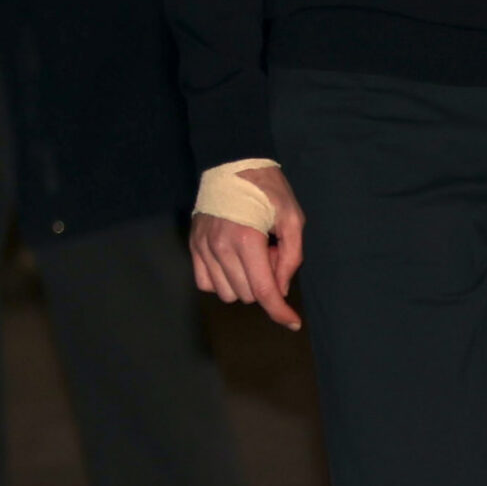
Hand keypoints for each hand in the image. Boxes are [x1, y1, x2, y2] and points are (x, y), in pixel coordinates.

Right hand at [189, 163, 305, 329]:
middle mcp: (220, 248)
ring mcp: (203, 248)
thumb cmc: (268, 189)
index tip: (292, 322)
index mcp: (247, 240)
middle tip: (271, 253)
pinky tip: (234, 262)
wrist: (232, 163)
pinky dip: (223, 281)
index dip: (280, 311)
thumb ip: (291, 257)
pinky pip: (206, 283)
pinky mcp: (194, 247)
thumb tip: (281, 289)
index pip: (263, 290)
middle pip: (247, 294)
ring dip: (245, 282)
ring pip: (227, 293)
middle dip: (265, 282)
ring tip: (252, 254)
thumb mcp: (292, 218)